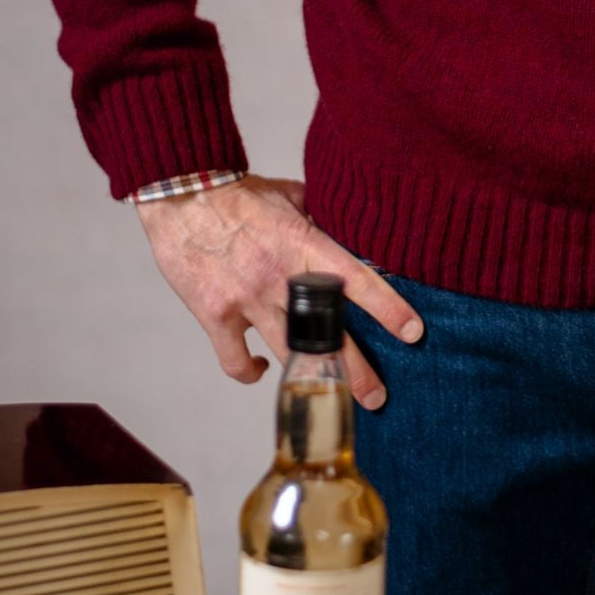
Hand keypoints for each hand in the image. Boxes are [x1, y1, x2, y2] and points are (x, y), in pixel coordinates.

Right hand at [134, 173, 423, 402]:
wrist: (181, 192)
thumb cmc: (237, 192)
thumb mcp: (289, 195)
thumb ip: (319, 216)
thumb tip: (346, 223)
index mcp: (304, 245)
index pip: (357, 281)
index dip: (387, 309)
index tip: (413, 332)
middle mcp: (279, 277)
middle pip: (326, 334)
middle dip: (355, 371)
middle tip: (378, 397)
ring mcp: (247, 300)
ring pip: (287, 354)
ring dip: (310, 382)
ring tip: (334, 402)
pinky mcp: (215, 315)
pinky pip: (235, 360)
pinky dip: (250, 372)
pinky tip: (262, 371)